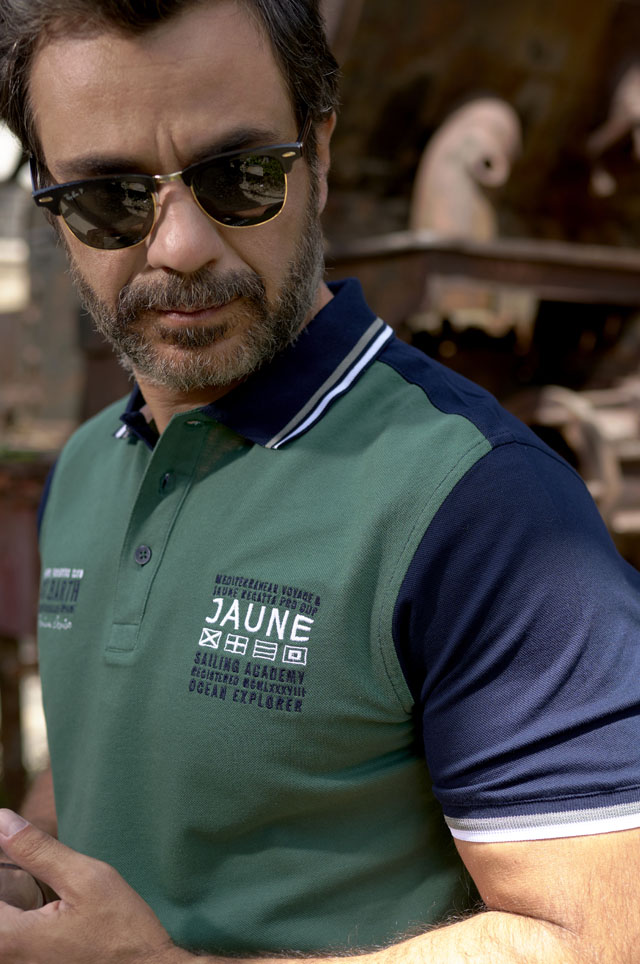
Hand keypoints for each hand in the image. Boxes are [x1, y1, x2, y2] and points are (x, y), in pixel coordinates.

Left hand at [0, 809, 186, 963]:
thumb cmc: (120, 930)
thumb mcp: (85, 879)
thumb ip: (37, 851)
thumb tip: (3, 822)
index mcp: (8, 938)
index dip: (3, 862)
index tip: (10, 838)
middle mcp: (5, 959)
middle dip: (10, 878)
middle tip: (23, 853)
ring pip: (3, 919)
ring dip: (14, 895)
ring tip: (30, 874)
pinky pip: (10, 937)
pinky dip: (18, 914)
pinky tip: (42, 906)